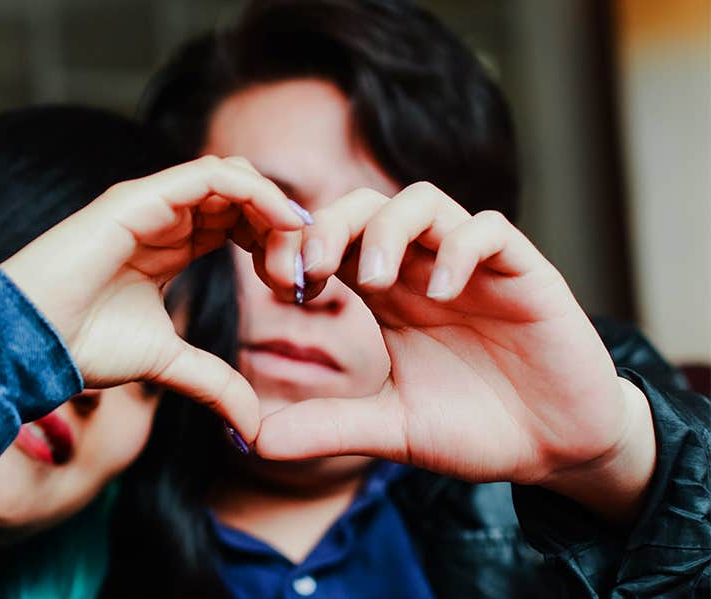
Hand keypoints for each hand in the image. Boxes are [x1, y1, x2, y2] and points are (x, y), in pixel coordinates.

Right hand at [2, 156, 309, 442]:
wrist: (28, 343)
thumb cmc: (80, 346)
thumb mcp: (166, 364)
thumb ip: (213, 383)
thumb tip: (253, 427)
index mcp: (170, 244)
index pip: (238, 221)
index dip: (276, 243)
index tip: (301, 286)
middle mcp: (163, 215)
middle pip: (243, 197)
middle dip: (283, 227)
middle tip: (304, 272)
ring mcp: (150, 203)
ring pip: (233, 178)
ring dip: (274, 208)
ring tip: (295, 249)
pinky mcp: (138, 198)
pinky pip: (211, 175)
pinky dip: (254, 192)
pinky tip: (278, 224)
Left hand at [256, 183, 655, 523]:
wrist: (557, 450)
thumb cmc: (475, 429)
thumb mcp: (390, 430)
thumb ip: (325, 428)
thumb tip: (251, 439)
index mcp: (390, 296)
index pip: (334, 241)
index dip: (299, 246)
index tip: (280, 283)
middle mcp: (425, 270)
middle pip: (368, 206)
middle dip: (331, 225)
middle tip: (313, 269)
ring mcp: (475, 267)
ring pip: (424, 202)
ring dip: (389, 230)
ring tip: (376, 281)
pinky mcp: (526, 275)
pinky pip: (489, 231)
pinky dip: (459, 249)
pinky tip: (442, 293)